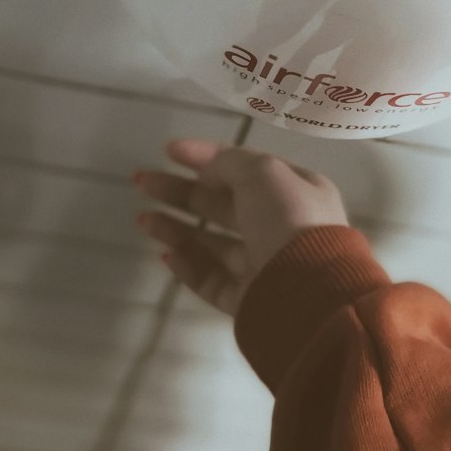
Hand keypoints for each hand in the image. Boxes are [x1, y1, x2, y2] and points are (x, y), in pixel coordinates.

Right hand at [133, 137, 351, 315]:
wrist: (308, 292)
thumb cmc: (289, 220)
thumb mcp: (263, 173)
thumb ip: (231, 162)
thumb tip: (209, 166)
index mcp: (296, 192)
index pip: (244, 168)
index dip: (205, 156)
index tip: (168, 150)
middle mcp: (282, 228)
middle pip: (223, 206)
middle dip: (181, 192)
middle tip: (143, 182)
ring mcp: (265, 266)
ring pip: (213, 244)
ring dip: (177, 229)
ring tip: (142, 219)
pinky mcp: (248, 301)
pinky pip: (212, 280)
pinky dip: (188, 266)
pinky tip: (165, 253)